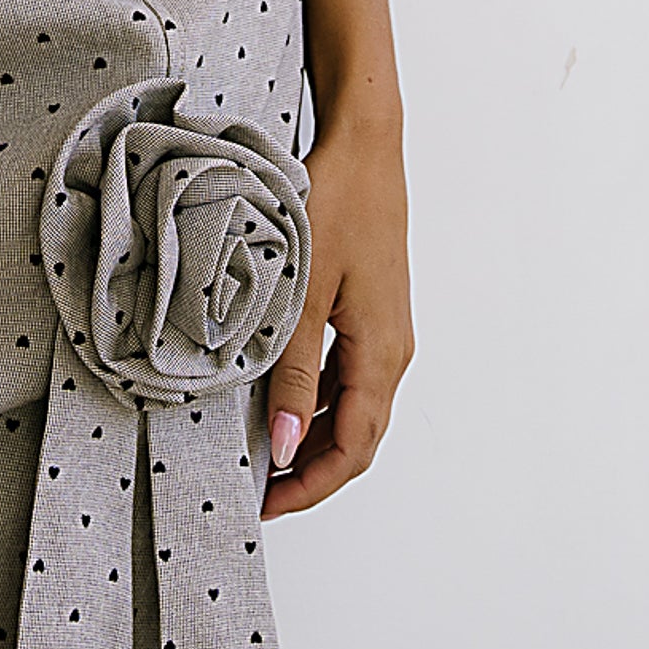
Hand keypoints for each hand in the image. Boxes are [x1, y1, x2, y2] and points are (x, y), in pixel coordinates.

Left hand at [261, 117, 412, 517]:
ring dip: (309, 435)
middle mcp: (392, 351)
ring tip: (257, 448)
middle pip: (355, 437)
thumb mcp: (303, 291)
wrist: (364, 144)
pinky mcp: (370, 311)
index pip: (352, 449)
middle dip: (309, 471)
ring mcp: (384, 331)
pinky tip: (275, 394)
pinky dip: (313, 398)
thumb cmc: (336, 204)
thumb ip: (291, 371)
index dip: (310, 485)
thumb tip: (282, 447)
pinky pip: (345, 374)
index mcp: (383, 354)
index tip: (265, 504)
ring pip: (349, 407)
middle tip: (256, 489)